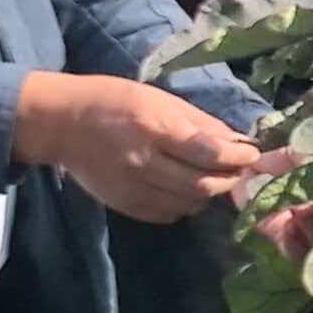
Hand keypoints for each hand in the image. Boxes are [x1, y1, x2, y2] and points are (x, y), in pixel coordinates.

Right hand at [12, 73, 261, 222]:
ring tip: (215, 179)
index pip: (208, 152)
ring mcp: (131, 187)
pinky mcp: (123, 204)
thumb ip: (200, 122)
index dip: (237, 157)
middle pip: (201, 184)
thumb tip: (237, 141)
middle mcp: (143, 161)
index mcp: (154, 127)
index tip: (251, 155)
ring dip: (208, 194)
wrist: (61, 123)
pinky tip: (186, 191)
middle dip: (229, 180)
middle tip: (239, 171)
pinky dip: (184, 206)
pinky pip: (166, 214)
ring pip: (187, 204)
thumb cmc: (113, 100)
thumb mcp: (158, 98)